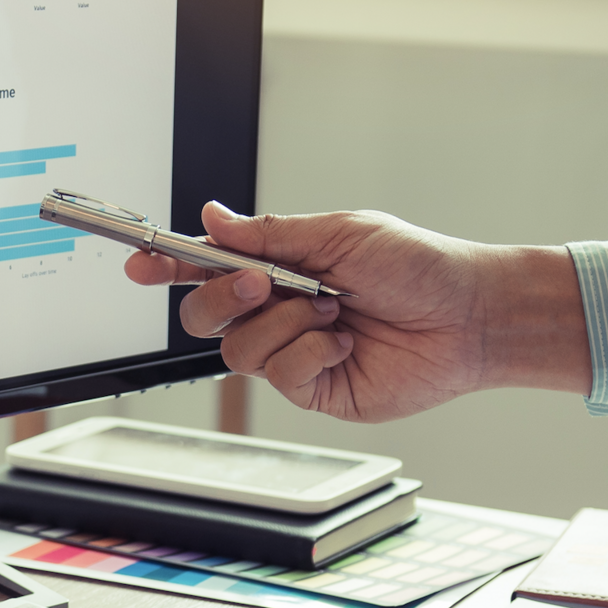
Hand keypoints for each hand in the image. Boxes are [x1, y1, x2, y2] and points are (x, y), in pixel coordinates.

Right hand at [124, 202, 590, 421]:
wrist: (469, 316)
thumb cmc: (417, 266)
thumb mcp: (339, 233)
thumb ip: (270, 233)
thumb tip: (213, 218)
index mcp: (278, 267)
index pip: (206, 268)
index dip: (168, 267)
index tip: (139, 263)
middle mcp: (277, 311)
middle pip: (204, 316)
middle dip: (221, 297)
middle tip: (262, 283)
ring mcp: (292, 353)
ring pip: (237, 350)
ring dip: (283, 324)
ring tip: (332, 311)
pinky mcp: (313, 388)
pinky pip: (279, 376)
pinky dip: (310, 353)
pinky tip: (345, 343)